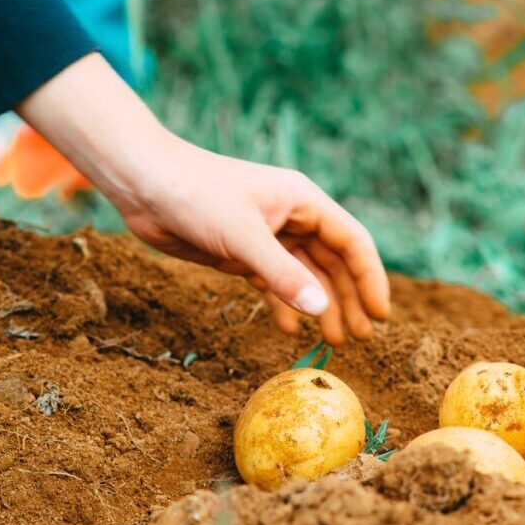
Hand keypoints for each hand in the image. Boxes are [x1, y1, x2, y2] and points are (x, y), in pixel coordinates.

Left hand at [123, 142, 389, 344]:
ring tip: (333, 341)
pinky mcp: (242, 253)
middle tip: (359, 338)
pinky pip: (273, 283)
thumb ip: (283, 275)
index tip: (380, 315)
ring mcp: (267, 237)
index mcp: (303, 202)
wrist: (144, 184)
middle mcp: (291, 218)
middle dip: (348, 299)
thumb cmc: (195, 195)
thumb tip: (322, 310)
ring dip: (319, 307)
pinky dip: (283, 304)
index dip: (370, 278)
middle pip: (334, 263)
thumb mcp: (243, 238)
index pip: (352, 242)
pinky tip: (288, 329)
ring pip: (305, 276)